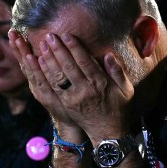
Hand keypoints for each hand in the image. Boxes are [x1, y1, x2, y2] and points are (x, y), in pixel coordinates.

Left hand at [12, 31, 134, 140]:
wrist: (106, 131)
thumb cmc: (118, 108)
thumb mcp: (126, 90)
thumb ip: (118, 72)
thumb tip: (109, 55)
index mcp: (100, 84)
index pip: (85, 62)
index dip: (75, 48)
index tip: (66, 35)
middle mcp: (85, 90)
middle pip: (69, 67)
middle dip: (58, 50)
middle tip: (49, 36)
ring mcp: (73, 97)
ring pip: (59, 76)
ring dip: (49, 59)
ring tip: (42, 45)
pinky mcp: (65, 103)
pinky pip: (54, 86)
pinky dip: (46, 73)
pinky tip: (40, 62)